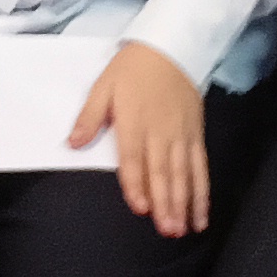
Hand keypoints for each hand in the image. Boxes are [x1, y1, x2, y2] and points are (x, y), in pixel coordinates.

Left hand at [72, 42, 211, 237]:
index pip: (134, 158)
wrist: (170, 46)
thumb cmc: (132, 68)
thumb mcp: (103, 86)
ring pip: (184, 173)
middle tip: (167, 230)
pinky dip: (202, 190)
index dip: (137, 184)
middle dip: (166, 203)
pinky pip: (201, 166)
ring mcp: (181, 135)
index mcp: (134, 121)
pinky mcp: (196, 135)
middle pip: (163, 171)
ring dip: (185, 203)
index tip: (141, 207)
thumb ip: (89, 117)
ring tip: (183, 228)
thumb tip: (73, 143)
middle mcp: (161, 131)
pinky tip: (201, 213)